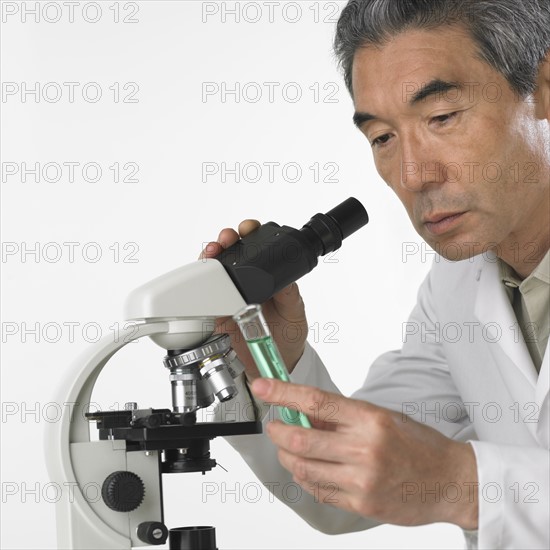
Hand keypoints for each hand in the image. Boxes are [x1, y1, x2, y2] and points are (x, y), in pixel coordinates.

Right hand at [199, 220, 308, 380]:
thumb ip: (290, 295)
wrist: (275, 359)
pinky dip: (199, 283)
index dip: (251, 232)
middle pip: (231, 251)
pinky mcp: (217, 310)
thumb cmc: (288, 332)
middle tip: (226, 239)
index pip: (257, 245)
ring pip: (214, 268)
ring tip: (212, 253)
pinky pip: (204, 294)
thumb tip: (286, 280)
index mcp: (267, 273)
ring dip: (210, 256)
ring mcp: (229, 293)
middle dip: (226, 239)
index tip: (249, 229)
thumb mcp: (294, 311)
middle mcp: (246, 280)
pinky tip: (201, 278)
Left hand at [251, 378, 478, 529]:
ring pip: (303, 468)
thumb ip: (342, 416)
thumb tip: (306, 410)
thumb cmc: (418, 444)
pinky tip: (307, 469)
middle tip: (272, 425)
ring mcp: (361, 479)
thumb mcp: (382, 417)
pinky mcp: (361, 503)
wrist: (451, 481)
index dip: (282, 393)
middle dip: (277, 430)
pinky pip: (319, 490)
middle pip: (300, 438)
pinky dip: (305, 477)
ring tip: (287, 447)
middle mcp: (363, 448)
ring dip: (286, 456)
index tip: (263, 387)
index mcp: (369, 419)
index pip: (314, 401)